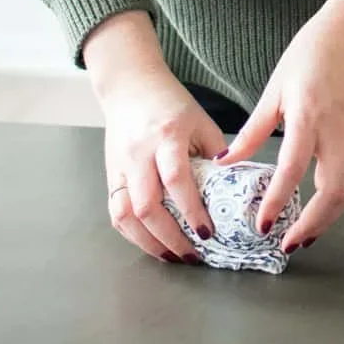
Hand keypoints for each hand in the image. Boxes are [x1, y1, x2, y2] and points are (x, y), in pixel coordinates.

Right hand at [99, 66, 227, 264]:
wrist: (130, 86)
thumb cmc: (171, 103)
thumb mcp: (201, 121)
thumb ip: (216, 153)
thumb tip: (233, 189)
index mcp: (167, 135)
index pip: (176, 179)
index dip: (191, 210)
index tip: (207, 232)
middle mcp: (139, 153)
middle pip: (147, 206)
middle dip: (170, 238)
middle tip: (192, 255)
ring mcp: (120, 166)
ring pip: (125, 215)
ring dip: (148, 243)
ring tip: (172, 257)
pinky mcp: (110, 175)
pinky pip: (115, 212)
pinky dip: (132, 233)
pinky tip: (151, 243)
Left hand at [218, 0, 343, 252]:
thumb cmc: (311, 53)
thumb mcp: (275, 88)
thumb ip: (254, 129)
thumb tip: (228, 161)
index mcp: (308, 116)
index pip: (293, 169)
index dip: (277, 201)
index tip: (261, 226)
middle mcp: (336, 131)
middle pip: (333, 191)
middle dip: (312, 224)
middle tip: (287, 244)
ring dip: (329, 218)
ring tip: (303, 235)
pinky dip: (339, 199)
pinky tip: (320, 208)